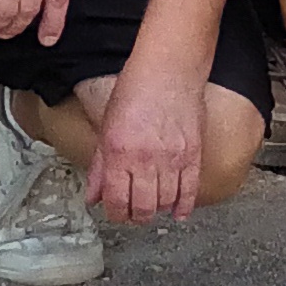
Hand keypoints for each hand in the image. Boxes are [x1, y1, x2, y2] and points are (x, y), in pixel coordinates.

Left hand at [84, 50, 207, 224]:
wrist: (169, 68)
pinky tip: (178, 212)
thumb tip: (93, 196)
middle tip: (134, 213)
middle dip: (136, 216)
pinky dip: (184, 207)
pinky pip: (190, 191)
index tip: (116, 212)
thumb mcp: (107, 125)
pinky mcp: (193, 155)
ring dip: (157, 210)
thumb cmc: (136, 89)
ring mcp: (172, 159)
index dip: (115, 214)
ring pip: (165, 203)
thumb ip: (99, 166)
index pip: (116, 202)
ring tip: (152, 205)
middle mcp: (146, 160)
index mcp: (119, 152)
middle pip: (142, 208)